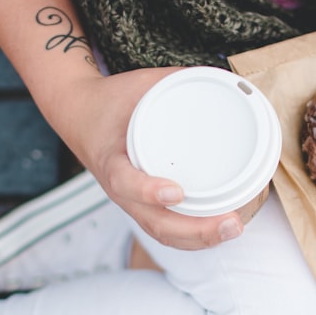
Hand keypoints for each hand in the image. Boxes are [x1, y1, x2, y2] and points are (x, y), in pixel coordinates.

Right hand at [48, 67, 245, 249]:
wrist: (81, 117)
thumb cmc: (112, 101)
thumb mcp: (138, 84)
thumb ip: (175, 81)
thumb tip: (222, 75)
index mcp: (111, 159)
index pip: (125, 183)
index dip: (149, 192)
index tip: (176, 192)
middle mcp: (121, 190)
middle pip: (155, 224)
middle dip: (195, 231)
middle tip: (231, 222)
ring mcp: (133, 203)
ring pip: (165, 234)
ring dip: (201, 239)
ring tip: (234, 228)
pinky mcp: (144, 208)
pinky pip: (169, 231)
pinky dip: (195, 237)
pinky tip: (222, 232)